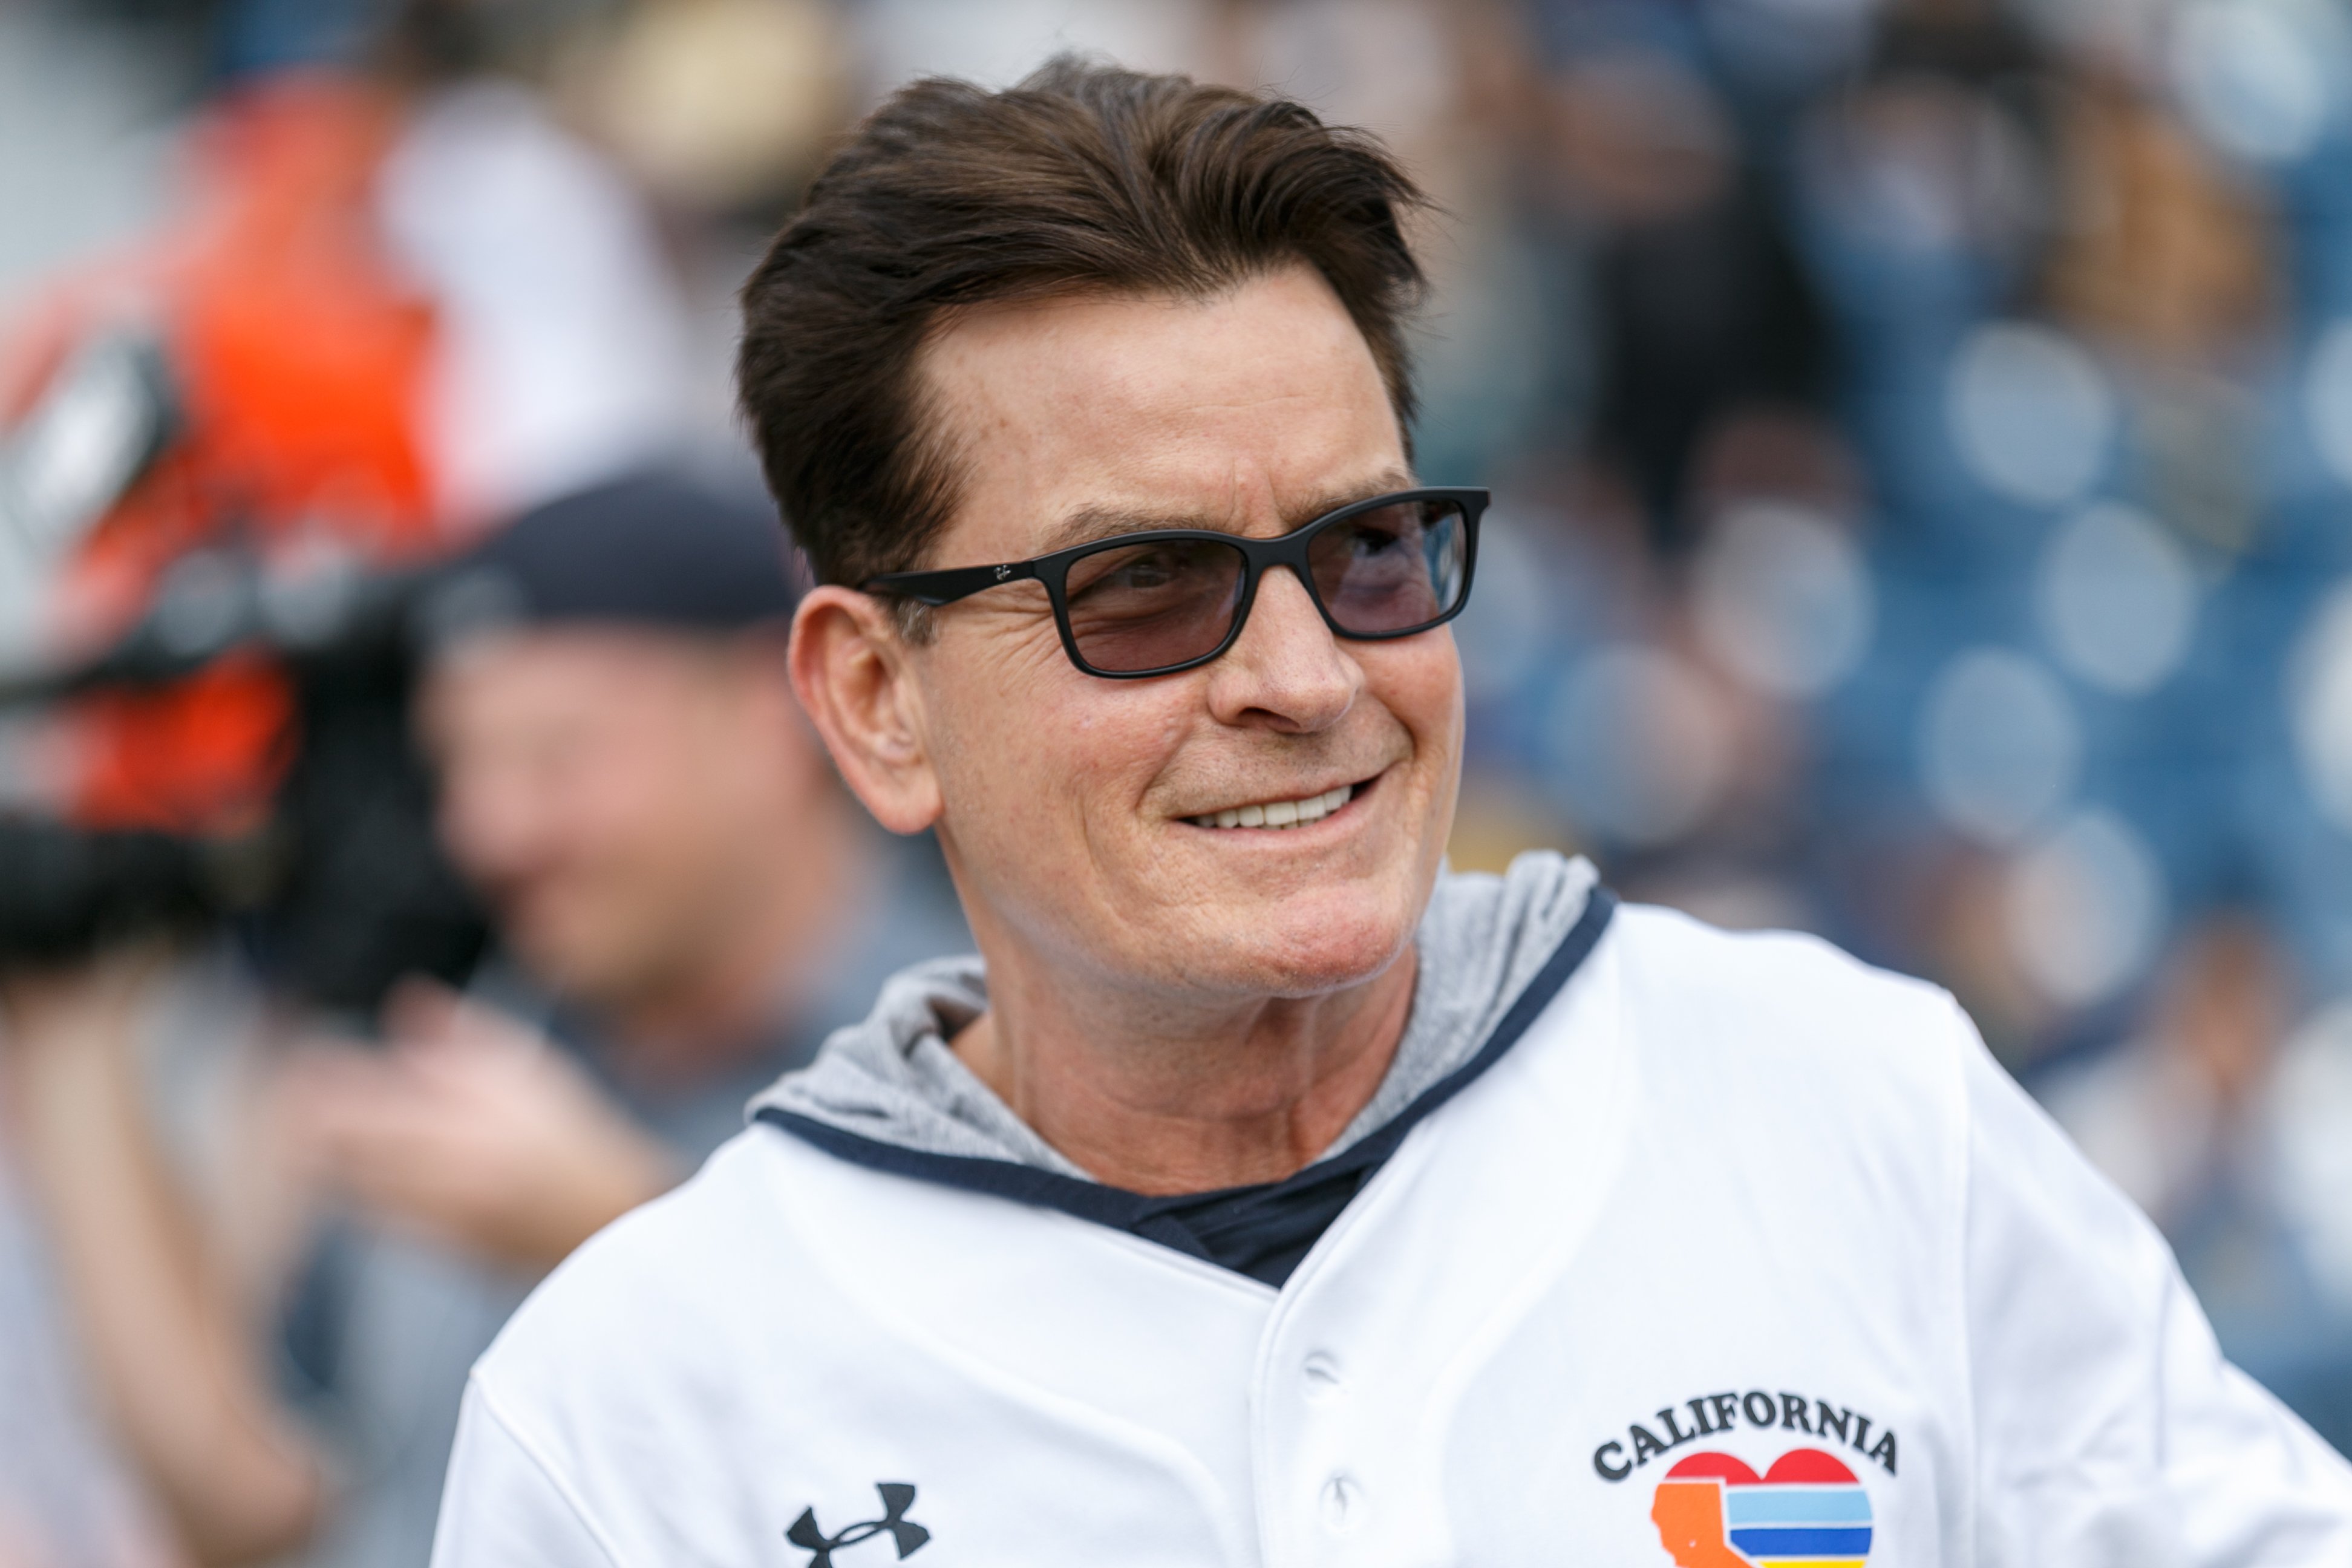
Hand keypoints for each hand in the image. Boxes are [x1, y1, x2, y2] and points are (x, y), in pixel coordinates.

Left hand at [278, 980, 676, 1275]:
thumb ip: (461, 1037)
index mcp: (464, 1120)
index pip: (369, 1096)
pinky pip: (377, 1218)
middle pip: (347, 1146)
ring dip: (325, 1160)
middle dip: (310, 1122)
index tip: (298, 1065)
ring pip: (353, 1186)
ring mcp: (437, 1213)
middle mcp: (443, 1170)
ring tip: (304, 1139)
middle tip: (285, 1103)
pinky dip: (358, 1193)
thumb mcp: (528, 1071)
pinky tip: (351, 1177)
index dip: (324, 1080)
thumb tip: (407, 1002)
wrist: (609, 1221)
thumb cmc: (573, 1140)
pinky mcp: (438, 1247)